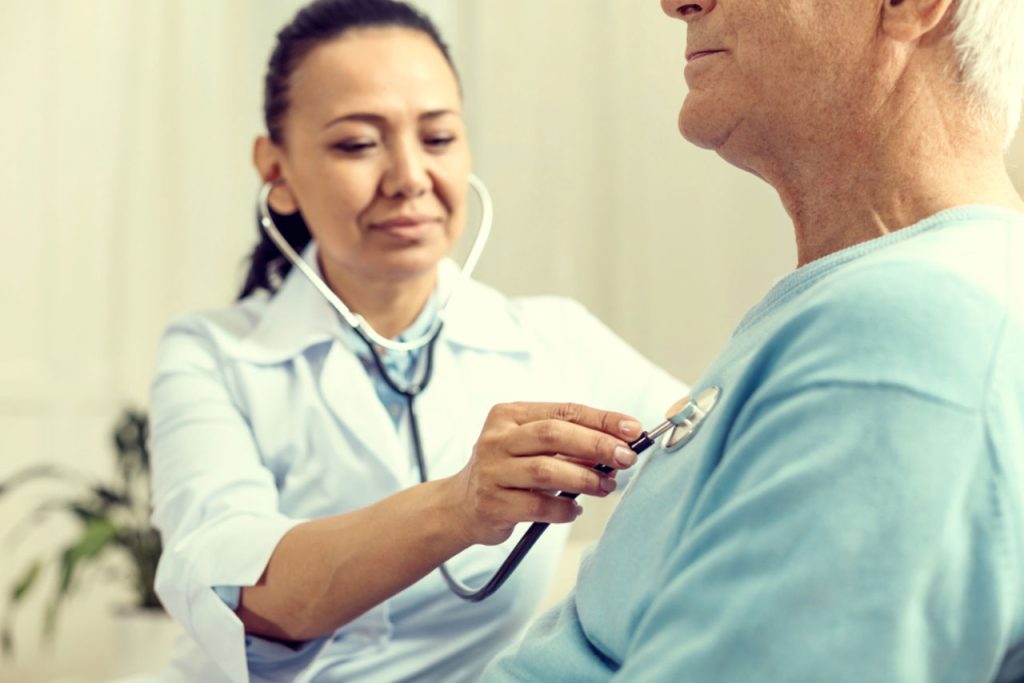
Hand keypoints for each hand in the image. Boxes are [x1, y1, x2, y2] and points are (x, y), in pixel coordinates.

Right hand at [445, 402, 642, 545]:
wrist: (462, 505)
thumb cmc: (508, 470)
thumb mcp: (530, 445)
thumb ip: (568, 441)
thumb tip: (620, 443)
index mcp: (508, 415)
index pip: (563, 411)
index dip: (602, 419)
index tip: (633, 429)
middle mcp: (496, 439)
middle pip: (554, 435)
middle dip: (597, 445)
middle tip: (626, 458)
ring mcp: (491, 472)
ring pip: (546, 470)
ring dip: (584, 479)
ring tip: (606, 487)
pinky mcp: (492, 504)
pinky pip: (537, 506)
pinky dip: (563, 509)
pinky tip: (574, 510)